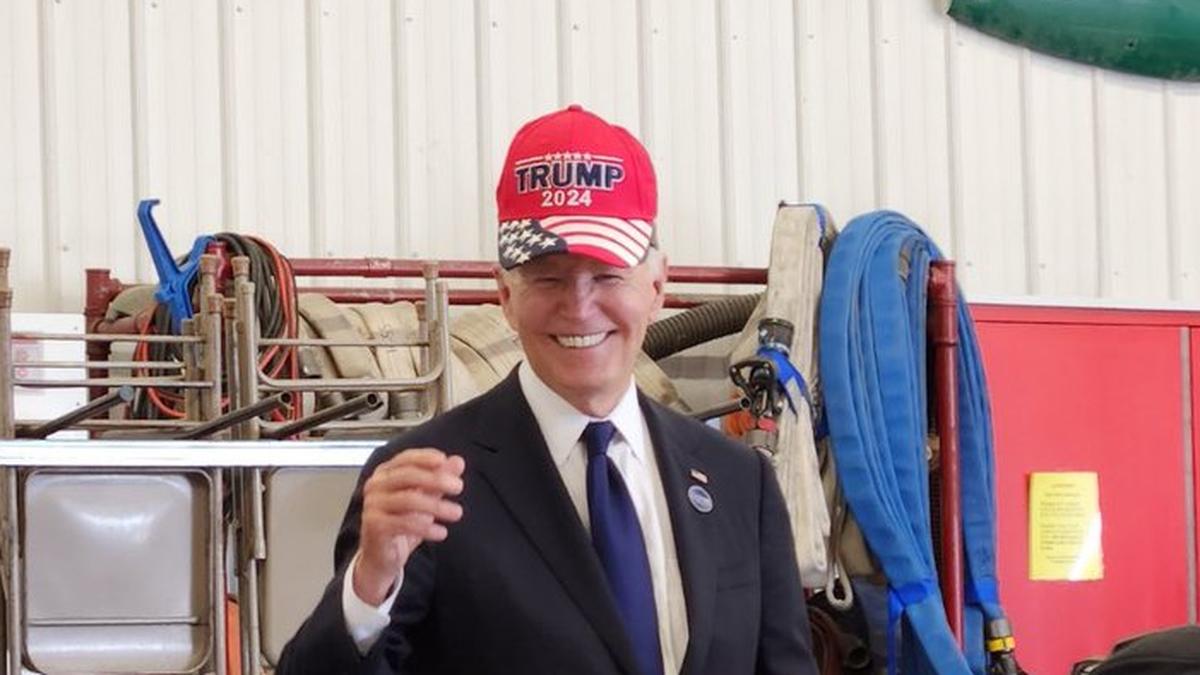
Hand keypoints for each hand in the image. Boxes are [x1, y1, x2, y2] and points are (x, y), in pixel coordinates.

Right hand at [352, 448, 465, 604]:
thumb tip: (458, 462)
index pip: (405, 459)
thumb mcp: (426, 498)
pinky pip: (404, 524)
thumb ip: (440, 479)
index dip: (424, 457)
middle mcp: (376, 486)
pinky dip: (427, 528)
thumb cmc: (402, 522)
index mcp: (385, 474)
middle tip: (458, 486)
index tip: (444, 460)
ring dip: (437, 506)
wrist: (383, 556)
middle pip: (407, 476)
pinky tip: (442, 532)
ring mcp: (373, 505)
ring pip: (408, 500)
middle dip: (436, 479)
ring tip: (457, 513)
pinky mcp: (375, 526)